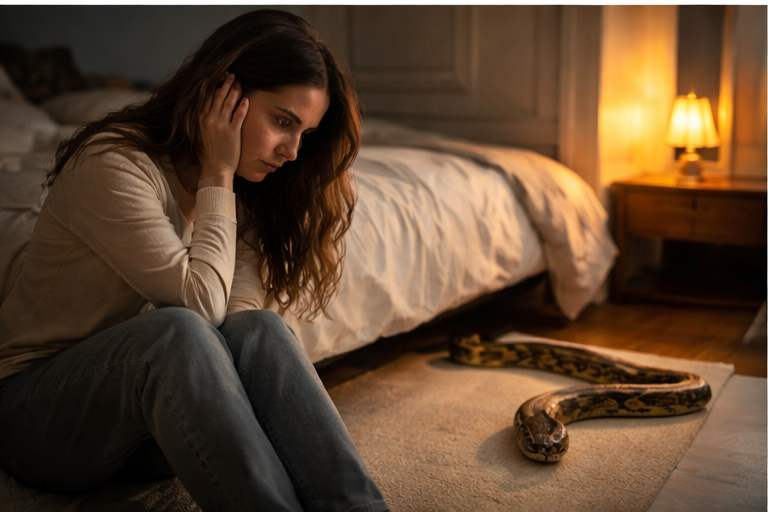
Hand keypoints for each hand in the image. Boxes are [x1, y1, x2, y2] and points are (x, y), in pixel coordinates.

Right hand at [197, 72, 248, 189]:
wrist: (215, 167)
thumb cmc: (210, 151)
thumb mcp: (203, 131)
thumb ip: (206, 118)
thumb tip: (211, 107)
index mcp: (201, 118)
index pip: (208, 96)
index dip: (214, 85)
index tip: (220, 77)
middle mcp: (210, 119)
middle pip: (219, 96)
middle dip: (226, 84)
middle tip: (232, 75)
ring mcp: (221, 126)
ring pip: (228, 103)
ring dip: (235, 91)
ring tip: (239, 83)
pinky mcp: (232, 133)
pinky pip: (238, 116)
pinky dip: (242, 107)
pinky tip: (247, 100)